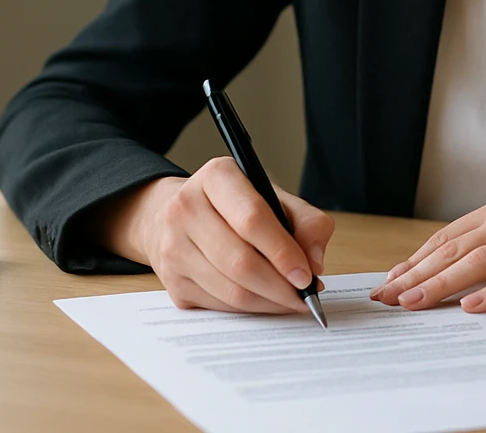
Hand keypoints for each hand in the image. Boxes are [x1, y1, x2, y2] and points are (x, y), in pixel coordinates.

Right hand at [91, 156, 333, 313]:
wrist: (184, 216)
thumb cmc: (238, 206)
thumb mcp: (277, 198)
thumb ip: (307, 223)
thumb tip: (314, 264)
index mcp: (217, 177)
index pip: (252, 219)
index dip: (283, 252)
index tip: (306, 275)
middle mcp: (186, 208)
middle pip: (240, 261)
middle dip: (280, 286)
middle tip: (306, 296)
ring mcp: (173, 247)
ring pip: (231, 290)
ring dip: (269, 302)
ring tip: (292, 301)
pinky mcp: (171, 281)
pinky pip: (219, 305)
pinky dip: (250, 309)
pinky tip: (267, 302)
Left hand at [369, 187, 485, 312]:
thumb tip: (460, 273)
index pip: (448, 238)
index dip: (415, 260)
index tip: (390, 281)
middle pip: (454, 250)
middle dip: (415, 275)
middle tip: (385, 297)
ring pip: (477, 262)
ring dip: (441, 284)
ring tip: (413, 303)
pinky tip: (473, 307)